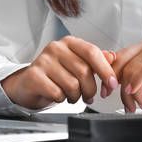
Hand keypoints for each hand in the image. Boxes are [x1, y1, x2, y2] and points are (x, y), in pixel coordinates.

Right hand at [1, 35, 118, 109]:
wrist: (29, 84)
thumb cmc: (55, 74)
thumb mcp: (77, 64)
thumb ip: (95, 60)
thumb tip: (112, 57)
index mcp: (69, 42)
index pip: (92, 52)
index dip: (105, 70)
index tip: (112, 84)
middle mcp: (56, 48)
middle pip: (84, 71)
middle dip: (90, 89)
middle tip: (89, 96)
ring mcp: (43, 60)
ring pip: (72, 85)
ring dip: (76, 96)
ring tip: (71, 95)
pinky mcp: (34, 75)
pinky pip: (58, 93)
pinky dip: (62, 99)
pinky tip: (59, 95)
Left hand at [112, 36, 141, 112]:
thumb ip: (134, 74)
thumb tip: (111, 78)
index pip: (120, 55)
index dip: (110, 73)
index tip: (106, 88)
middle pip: (124, 64)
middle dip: (119, 87)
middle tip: (125, 101)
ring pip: (133, 70)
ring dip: (132, 93)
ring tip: (141, 103)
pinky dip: (138, 84)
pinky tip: (139, 95)